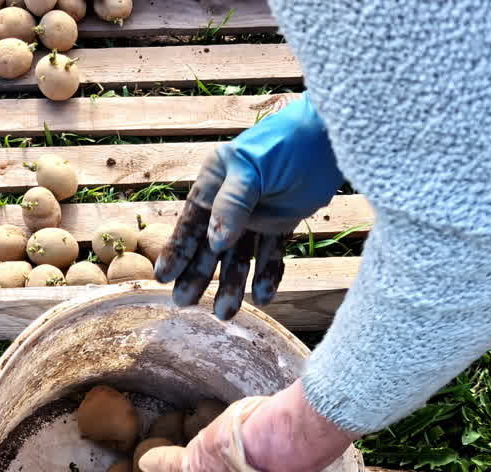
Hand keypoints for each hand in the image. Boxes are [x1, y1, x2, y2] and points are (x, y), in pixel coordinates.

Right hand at [155, 96, 343, 319]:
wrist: (327, 138)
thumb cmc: (281, 145)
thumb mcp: (249, 169)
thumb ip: (232, 205)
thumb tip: (215, 243)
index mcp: (213, 183)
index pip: (191, 222)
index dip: (177, 250)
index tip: (164, 277)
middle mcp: (229, 203)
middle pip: (210, 246)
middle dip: (199, 275)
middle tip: (185, 303)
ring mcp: (255, 216)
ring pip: (239, 257)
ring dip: (232, 284)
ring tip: (225, 313)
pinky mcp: (280, 225)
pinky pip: (270, 255)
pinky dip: (267, 275)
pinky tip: (264, 296)